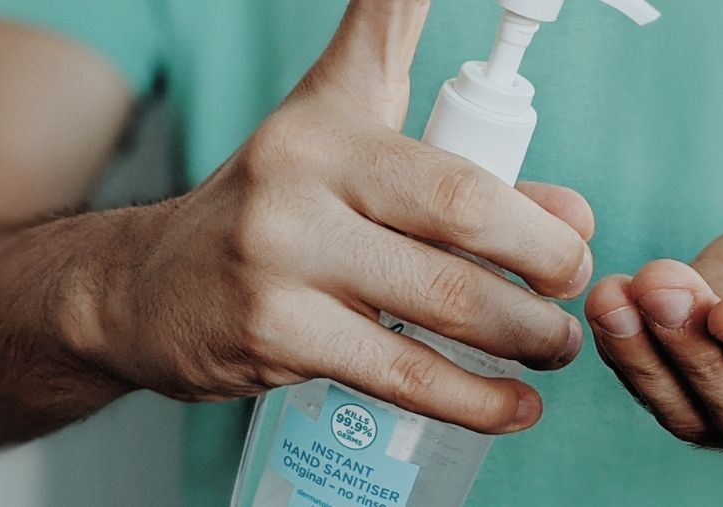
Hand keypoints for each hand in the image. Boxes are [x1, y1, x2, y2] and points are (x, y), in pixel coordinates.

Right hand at [75, 3, 591, 433]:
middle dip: (543, 259)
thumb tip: (570, 217)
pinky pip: (402, 374)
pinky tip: (512, 407)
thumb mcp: (344, 147)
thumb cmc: (272, 211)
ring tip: (554, 349)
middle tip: (571, 289)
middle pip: (463, 210)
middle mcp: (300, 179)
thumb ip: (456, 162)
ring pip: (444, 301)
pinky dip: (473, 399)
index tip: (579, 223)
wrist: (143, 289)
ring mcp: (281, 258)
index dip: (515, 156)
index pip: (443, 124)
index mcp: (330, 125)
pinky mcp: (273, 335)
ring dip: (524, 335)